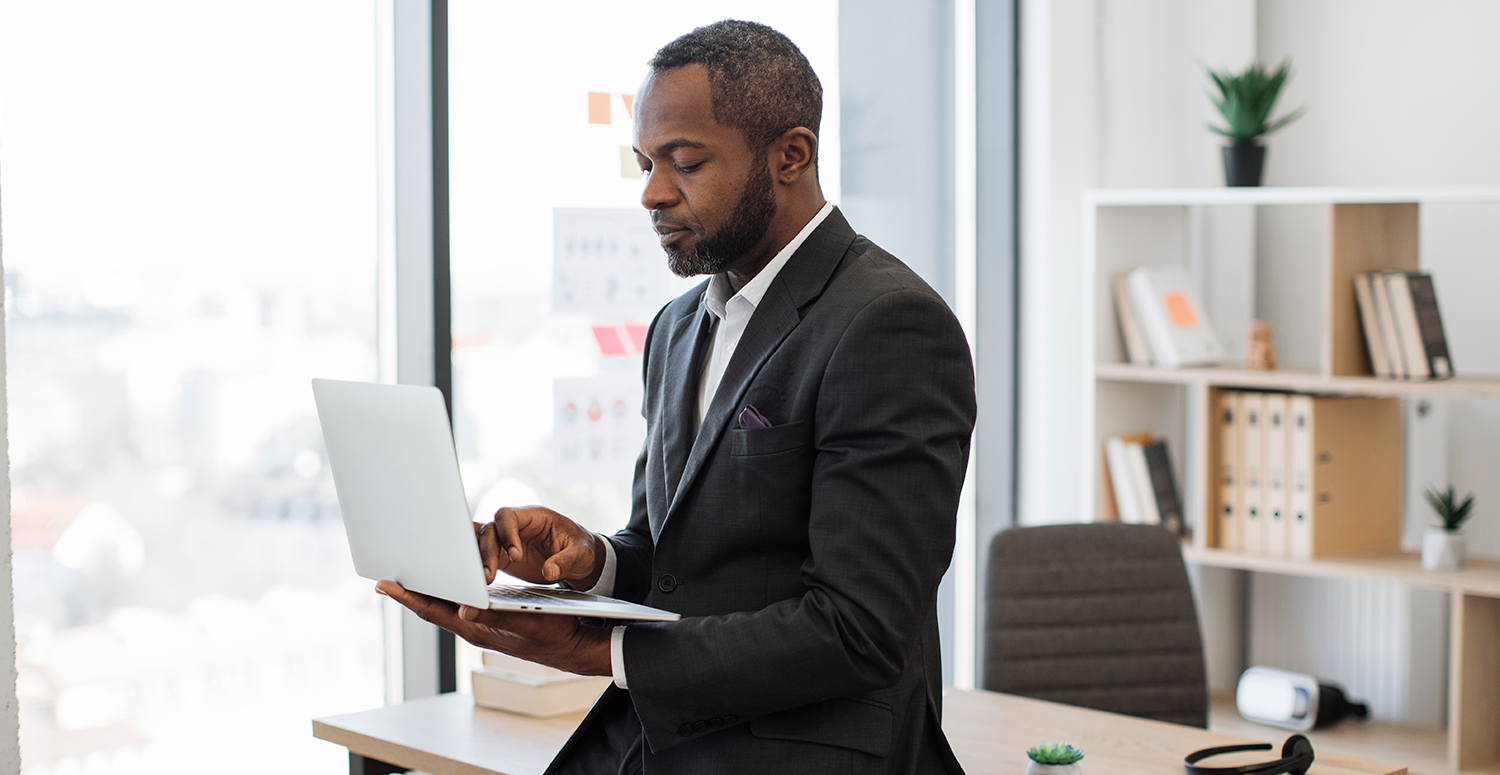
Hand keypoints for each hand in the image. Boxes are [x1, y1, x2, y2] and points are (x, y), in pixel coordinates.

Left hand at [375, 580, 611, 675]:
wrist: (574, 646)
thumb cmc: (554, 632)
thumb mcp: (526, 621)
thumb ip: (495, 616)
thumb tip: (464, 610)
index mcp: (476, 628)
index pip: (432, 611)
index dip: (406, 597)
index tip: (384, 584)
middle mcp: (474, 627)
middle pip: (432, 607)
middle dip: (409, 591)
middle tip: (386, 575)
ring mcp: (482, 625)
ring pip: (445, 605)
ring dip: (427, 590)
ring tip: (409, 575)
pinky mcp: (492, 620)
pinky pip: (460, 604)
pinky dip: (448, 590)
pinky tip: (447, 581)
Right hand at [475, 506, 605, 589]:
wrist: (577, 560)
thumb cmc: (580, 549)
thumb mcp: (581, 554)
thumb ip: (566, 561)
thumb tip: (549, 571)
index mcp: (534, 517)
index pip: (509, 516)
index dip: (507, 533)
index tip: (515, 556)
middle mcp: (516, 526)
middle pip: (490, 530)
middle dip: (487, 551)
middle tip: (489, 575)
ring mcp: (507, 542)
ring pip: (483, 544)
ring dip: (479, 561)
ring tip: (483, 581)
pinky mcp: (504, 559)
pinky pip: (485, 559)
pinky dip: (479, 568)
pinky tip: (478, 582)